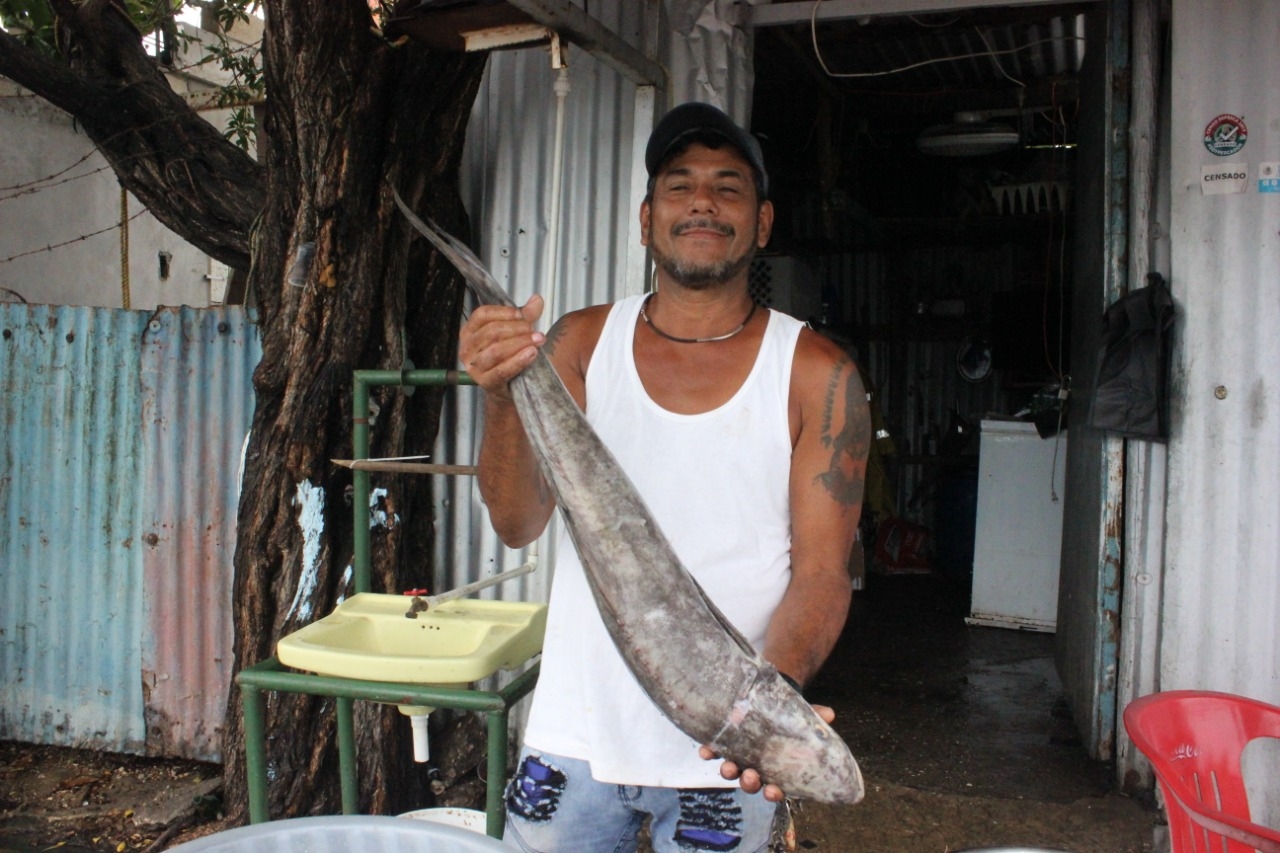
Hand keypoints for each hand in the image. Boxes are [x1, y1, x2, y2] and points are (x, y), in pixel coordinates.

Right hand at [458, 295, 544, 398]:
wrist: (509, 387)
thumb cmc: (509, 355)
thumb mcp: (517, 332)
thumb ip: (526, 315)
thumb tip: (537, 299)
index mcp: (469, 331)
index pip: (481, 314)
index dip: (503, 312)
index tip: (522, 315)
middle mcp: (467, 348)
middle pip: (491, 331)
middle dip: (517, 329)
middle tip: (535, 331)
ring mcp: (474, 367)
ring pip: (496, 351)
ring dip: (520, 343)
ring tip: (538, 340)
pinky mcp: (485, 382)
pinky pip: (501, 370)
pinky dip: (518, 361)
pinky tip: (532, 353)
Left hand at [699, 705, 835, 801]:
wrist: (766, 701)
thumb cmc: (786, 717)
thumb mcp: (800, 717)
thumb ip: (813, 717)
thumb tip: (829, 714)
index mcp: (776, 768)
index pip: (777, 787)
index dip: (774, 793)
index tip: (773, 791)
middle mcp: (756, 766)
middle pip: (751, 783)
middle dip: (749, 783)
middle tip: (750, 776)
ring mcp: (738, 757)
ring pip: (732, 772)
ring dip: (729, 771)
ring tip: (728, 766)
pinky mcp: (724, 742)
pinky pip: (714, 752)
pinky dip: (709, 752)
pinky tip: (705, 750)